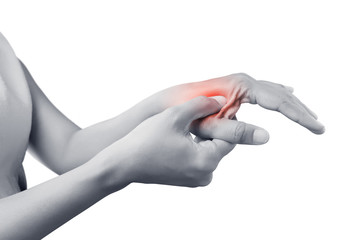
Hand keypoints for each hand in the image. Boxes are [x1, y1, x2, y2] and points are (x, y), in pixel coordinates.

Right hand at [98, 96, 266, 188]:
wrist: (123, 163)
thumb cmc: (146, 140)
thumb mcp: (175, 115)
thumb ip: (202, 105)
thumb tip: (222, 101)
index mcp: (206, 162)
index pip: (230, 138)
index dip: (225, 119)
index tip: (216, 106)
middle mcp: (206, 175)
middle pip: (221, 145)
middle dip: (213, 127)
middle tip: (203, 111)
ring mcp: (197, 180)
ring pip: (210, 150)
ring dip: (204, 136)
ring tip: (190, 122)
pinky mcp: (188, 180)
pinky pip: (200, 158)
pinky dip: (196, 146)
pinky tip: (184, 134)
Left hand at [186, 73, 324, 143]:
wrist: (170, 102)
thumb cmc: (186, 114)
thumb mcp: (210, 127)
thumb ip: (237, 132)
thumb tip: (268, 137)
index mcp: (240, 86)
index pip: (278, 101)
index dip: (299, 116)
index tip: (315, 128)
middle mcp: (242, 80)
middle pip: (280, 95)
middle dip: (300, 112)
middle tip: (319, 127)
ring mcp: (239, 83)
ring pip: (273, 92)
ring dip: (292, 105)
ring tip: (309, 117)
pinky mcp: (235, 88)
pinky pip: (263, 91)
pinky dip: (278, 96)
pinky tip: (288, 94)